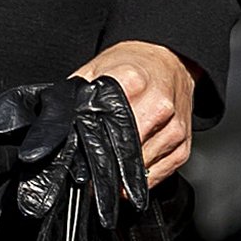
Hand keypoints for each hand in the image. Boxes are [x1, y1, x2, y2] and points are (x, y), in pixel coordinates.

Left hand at [70, 40, 195, 188]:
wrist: (171, 59)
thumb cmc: (134, 64)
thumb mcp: (99, 66)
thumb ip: (78, 91)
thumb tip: (57, 118)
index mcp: (133, 81)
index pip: (107, 124)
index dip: (91, 145)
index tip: (81, 158)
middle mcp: (158, 105)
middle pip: (124, 150)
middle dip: (105, 164)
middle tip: (89, 173)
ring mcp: (173, 128)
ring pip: (141, 168)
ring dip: (121, 176)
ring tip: (107, 173)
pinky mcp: (183, 147)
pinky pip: (158, 176)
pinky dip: (140, 180)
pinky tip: (128, 174)